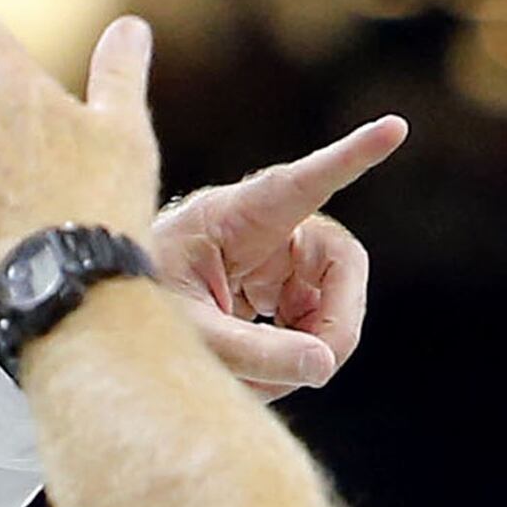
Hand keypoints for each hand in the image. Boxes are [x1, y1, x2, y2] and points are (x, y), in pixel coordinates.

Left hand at [149, 117, 405, 400]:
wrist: (112, 312)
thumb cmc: (137, 304)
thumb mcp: (189, 331)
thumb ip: (251, 352)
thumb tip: (325, 366)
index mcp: (236, 214)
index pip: (301, 182)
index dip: (350, 157)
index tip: (394, 127)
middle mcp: (268, 228)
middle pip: (342, 265)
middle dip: (338, 323)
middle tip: (317, 370)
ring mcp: (277, 259)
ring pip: (331, 304)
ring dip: (307, 350)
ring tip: (256, 379)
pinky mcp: (277, 290)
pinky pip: (311, 327)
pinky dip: (292, 360)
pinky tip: (254, 375)